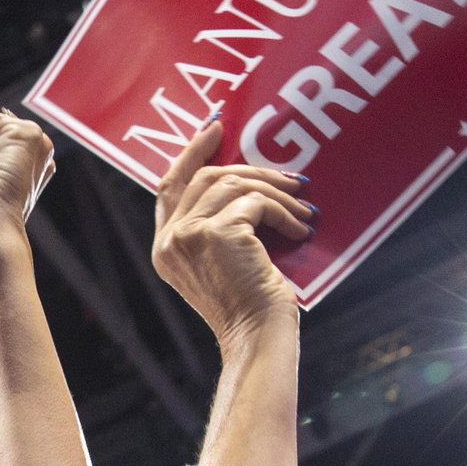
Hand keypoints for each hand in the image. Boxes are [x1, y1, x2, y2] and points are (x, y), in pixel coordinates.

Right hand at [149, 116, 309, 350]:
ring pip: (233, 185)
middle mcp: (169, 240)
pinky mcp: (218, 233)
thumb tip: (244, 181)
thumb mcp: (223, 262)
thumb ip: (217, 226)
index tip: (216, 128)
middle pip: (205, 177)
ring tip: (302, 206)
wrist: (257, 336)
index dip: (191, 153)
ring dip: (275, 191)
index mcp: (164, 248)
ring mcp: (189, 235)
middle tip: (287, 172)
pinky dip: (283, 210)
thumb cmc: (249, 306)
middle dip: (249, 168)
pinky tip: (300, 226)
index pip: (170, 186)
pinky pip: (255, 202)